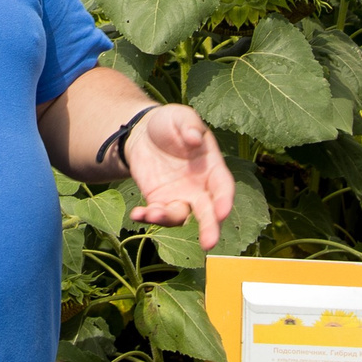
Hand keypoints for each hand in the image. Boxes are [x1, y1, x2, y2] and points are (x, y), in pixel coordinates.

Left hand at [124, 106, 234, 248]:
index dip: (224, 200)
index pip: (223, 187)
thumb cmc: (170, 123)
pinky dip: (147, 217)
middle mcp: (200, 188)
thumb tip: (195, 138)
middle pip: (208, 212)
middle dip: (210, 228)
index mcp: (212, 167)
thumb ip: (189, 126)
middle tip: (209, 244)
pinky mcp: (159, 201)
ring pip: (180, 216)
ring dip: (168, 219)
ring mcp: (180, 197)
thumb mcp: (181, 117)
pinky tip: (137, 213)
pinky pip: (156, 214)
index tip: (223, 211)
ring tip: (153, 214)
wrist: (144, 133)